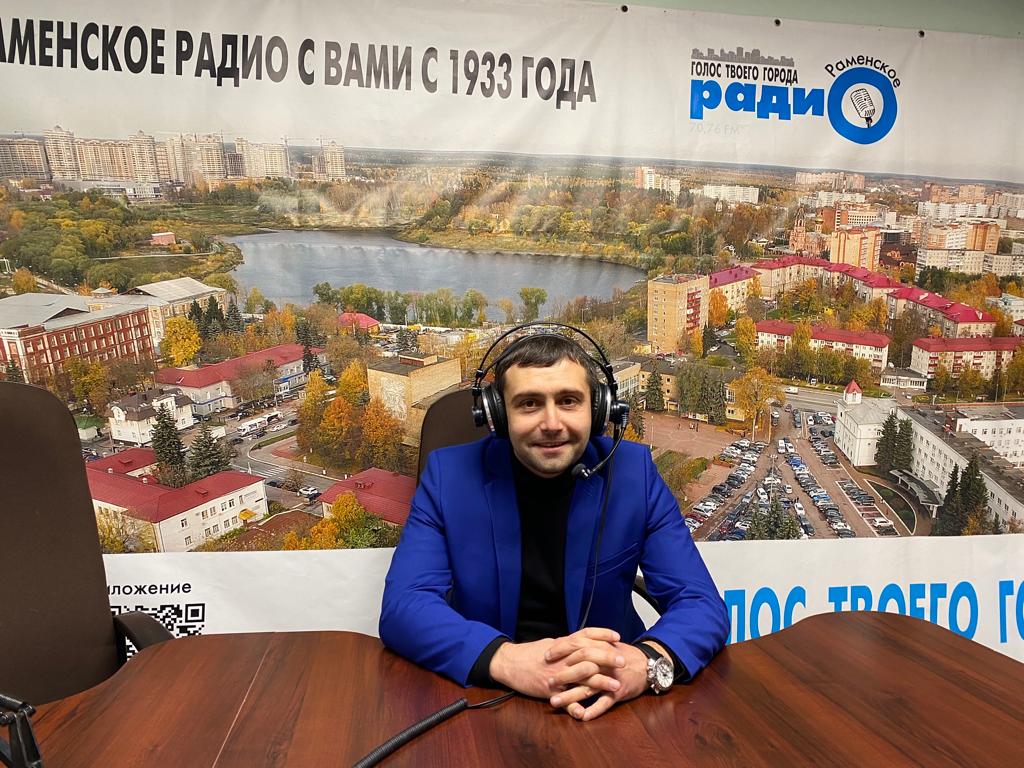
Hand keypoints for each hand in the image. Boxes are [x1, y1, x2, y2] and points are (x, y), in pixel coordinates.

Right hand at [488, 628, 623, 698]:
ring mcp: (556, 674)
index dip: (602, 634)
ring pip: (582, 676)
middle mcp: (562, 658)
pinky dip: (574, 706)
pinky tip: (585, 712)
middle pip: (588, 654)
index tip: (617, 636)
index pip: (585, 635)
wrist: (508, 663)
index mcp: (562, 645)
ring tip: (616, 686)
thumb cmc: (529, 654)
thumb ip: (567, 644)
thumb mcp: (550, 644)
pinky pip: (565, 699)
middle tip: (623, 660)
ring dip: (600, 682)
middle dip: (607, 657)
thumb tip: (583, 641)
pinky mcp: (549, 690)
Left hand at [547, 639, 664, 720]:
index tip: (546, 656)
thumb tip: (565, 643)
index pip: (576, 646)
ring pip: (588, 688)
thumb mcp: (606, 644)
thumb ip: (587, 645)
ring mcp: (611, 678)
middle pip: (580, 667)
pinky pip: (605, 702)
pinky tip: (581, 716)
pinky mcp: (619, 691)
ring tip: (555, 702)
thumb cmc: (622, 655)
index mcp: (600, 648)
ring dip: (570, 696)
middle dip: (562, 675)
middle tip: (548, 682)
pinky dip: (594, 710)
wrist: (647, 665)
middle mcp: (604, 662)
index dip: (560, 650)